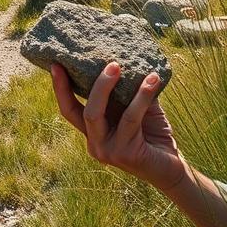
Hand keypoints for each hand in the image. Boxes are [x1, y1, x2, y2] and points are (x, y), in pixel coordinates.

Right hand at [50, 61, 185, 189]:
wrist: (171, 168)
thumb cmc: (154, 135)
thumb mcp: (137, 109)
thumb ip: (127, 92)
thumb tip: (126, 58)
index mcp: (93, 132)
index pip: (70, 110)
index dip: (61, 88)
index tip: (56, 64)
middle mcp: (95, 143)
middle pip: (81, 111)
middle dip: (89, 84)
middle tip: (108, 63)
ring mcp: (107, 151)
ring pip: (96, 114)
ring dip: (109, 85)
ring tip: (121, 65)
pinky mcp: (124, 154)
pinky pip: (130, 118)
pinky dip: (141, 96)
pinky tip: (152, 80)